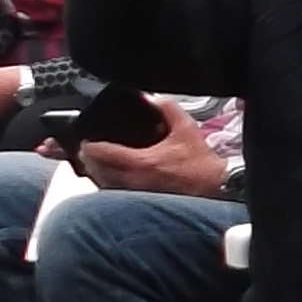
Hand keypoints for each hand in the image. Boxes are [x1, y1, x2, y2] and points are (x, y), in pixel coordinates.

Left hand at [75, 101, 228, 195]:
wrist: (216, 189)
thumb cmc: (201, 164)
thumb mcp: (185, 128)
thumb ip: (167, 108)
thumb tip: (153, 97)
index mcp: (142, 162)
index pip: (105, 154)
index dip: (91, 147)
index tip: (86, 142)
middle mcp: (135, 181)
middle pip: (99, 172)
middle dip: (90, 161)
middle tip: (86, 152)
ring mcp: (138, 194)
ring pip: (106, 186)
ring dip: (97, 175)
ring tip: (94, 165)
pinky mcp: (143, 203)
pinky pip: (118, 195)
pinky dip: (110, 186)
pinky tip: (111, 180)